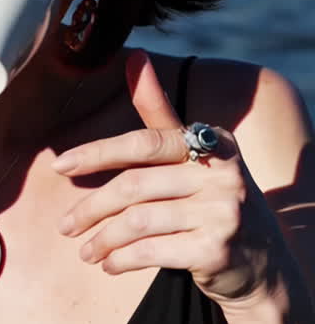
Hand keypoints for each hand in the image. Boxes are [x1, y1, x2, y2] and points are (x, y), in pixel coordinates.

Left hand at [54, 51, 283, 308]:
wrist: (263, 265)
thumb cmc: (214, 203)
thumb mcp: (196, 157)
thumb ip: (161, 116)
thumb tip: (135, 57)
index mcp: (214, 143)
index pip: (145, 142)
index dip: (97, 152)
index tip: (60, 166)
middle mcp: (223, 174)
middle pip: (135, 186)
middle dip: (92, 208)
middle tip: (65, 226)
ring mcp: (223, 212)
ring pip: (138, 222)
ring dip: (103, 239)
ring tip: (87, 251)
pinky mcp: (216, 250)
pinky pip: (151, 251)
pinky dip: (122, 259)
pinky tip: (110, 265)